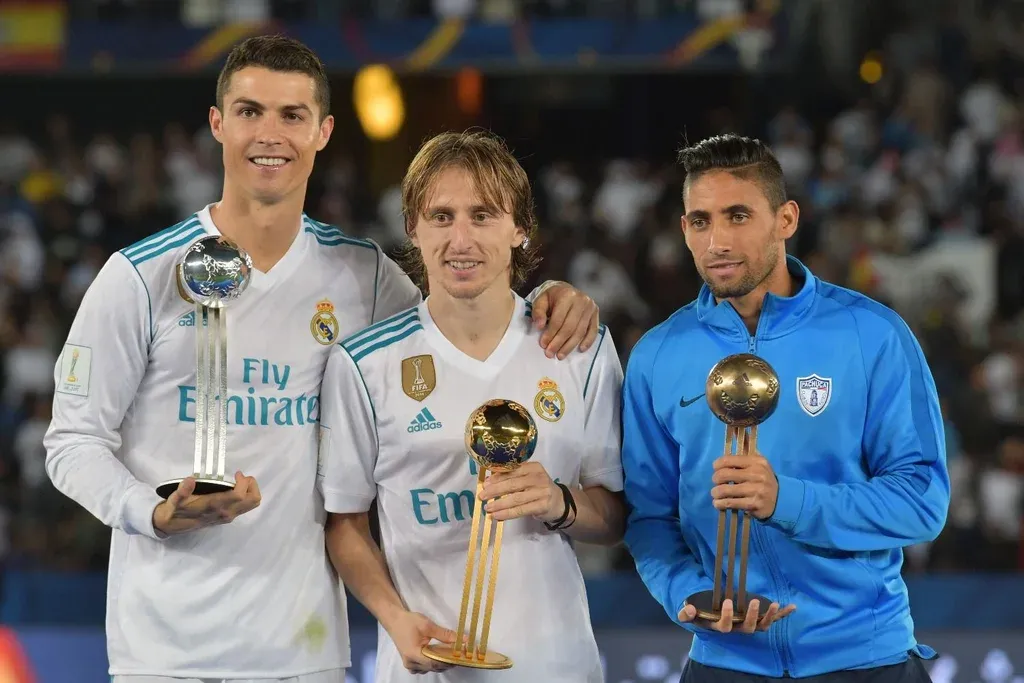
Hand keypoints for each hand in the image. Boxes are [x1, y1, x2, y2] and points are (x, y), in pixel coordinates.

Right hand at [152, 471, 260, 535]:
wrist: (172, 526)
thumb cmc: (176, 510)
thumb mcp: (174, 499)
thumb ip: (182, 491)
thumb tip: (190, 480)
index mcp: (215, 506)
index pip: (240, 495)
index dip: (243, 482)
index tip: (236, 473)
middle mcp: (225, 513)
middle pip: (253, 500)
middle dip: (252, 485)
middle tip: (240, 477)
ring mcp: (228, 516)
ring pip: (251, 504)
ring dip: (250, 490)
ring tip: (238, 481)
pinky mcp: (227, 517)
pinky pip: (245, 507)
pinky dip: (246, 496)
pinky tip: (233, 488)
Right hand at [386, 610, 456, 673]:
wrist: (394, 621)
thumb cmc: (409, 622)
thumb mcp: (428, 625)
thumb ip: (444, 634)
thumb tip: (462, 640)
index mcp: (413, 654)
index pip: (434, 663)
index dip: (448, 661)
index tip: (460, 656)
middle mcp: (411, 663)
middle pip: (433, 667)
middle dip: (447, 662)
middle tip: (459, 655)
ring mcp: (410, 665)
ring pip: (429, 669)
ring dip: (441, 664)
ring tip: (451, 655)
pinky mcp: (410, 663)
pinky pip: (424, 668)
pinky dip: (433, 664)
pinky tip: (440, 656)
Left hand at [479, 462, 564, 523]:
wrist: (560, 502)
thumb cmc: (538, 489)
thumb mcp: (529, 478)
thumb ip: (513, 477)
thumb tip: (489, 481)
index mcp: (533, 467)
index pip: (513, 470)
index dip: (498, 477)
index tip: (485, 483)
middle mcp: (538, 477)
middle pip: (513, 484)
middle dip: (495, 490)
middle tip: (482, 496)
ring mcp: (542, 492)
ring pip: (516, 498)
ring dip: (499, 504)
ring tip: (487, 508)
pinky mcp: (542, 506)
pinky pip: (521, 510)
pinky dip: (507, 513)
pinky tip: (497, 516)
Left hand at [530, 281, 599, 358]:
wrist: (565, 289)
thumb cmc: (552, 297)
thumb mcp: (541, 300)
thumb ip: (538, 312)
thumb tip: (539, 326)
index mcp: (567, 295)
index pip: (558, 319)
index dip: (550, 334)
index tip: (543, 345)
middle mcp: (581, 300)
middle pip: (570, 327)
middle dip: (559, 342)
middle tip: (550, 354)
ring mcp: (591, 307)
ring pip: (580, 331)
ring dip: (570, 346)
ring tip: (561, 355)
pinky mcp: (596, 314)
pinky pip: (593, 330)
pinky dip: (588, 341)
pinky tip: (580, 349)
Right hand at [678, 598, 795, 633]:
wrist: (713, 621)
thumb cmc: (702, 616)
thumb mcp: (692, 615)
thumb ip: (688, 614)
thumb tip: (689, 610)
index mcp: (722, 626)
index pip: (725, 626)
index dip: (727, 616)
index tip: (727, 602)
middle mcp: (738, 628)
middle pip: (748, 627)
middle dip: (752, 616)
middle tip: (754, 601)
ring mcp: (750, 625)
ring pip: (762, 625)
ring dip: (770, 616)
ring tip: (776, 604)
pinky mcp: (759, 620)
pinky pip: (772, 619)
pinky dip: (782, 614)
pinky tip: (793, 607)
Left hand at [711, 453, 778, 519]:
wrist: (781, 499)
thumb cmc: (764, 478)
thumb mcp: (758, 462)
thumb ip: (746, 447)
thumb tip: (735, 430)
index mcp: (756, 461)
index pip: (728, 460)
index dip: (717, 465)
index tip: (716, 469)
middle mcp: (756, 474)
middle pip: (723, 475)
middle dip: (715, 479)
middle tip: (716, 483)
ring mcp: (755, 490)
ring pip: (724, 490)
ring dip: (715, 493)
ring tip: (715, 494)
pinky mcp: (753, 504)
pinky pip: (729, 503)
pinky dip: (719, 504)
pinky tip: (718, 503)